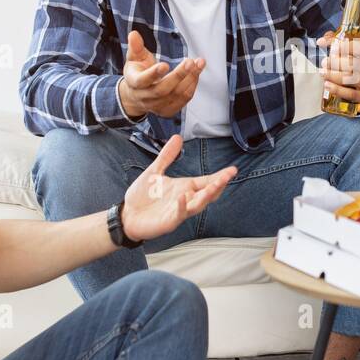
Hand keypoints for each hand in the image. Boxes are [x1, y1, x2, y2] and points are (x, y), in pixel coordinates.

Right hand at [119, 30, 203, 118]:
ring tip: (199, 63)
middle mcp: (145, 97)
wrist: (136, 95)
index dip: (153, 74)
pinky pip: (183, 100)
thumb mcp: (134, 58)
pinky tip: (196, 73)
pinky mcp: (168, 110)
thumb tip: (133, 34)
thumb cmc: (137, 72)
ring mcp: (157, 106)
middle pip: (163, 90)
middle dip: (178, 76)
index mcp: (134, 83)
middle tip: (190, 62)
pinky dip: (192, 86)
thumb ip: (135, 46)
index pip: (143, 80)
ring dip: (190, 78)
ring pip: (176, 94)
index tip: (165, 64)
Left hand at [121, 135, 236, 241]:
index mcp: (185, 188)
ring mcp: (179, 212)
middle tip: (228, 176)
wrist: (127, 215)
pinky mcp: (169, 222)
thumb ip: (167, 156)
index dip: (220, 176)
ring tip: (215, 185)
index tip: (233, 169)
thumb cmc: (142, 197)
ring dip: (207, 196)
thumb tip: (178, 137)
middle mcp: (186, 200)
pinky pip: (178, 214)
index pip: (206, 181)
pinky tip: (182, 196)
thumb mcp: (155, 171)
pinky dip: (181, 206)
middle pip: (207, 194)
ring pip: (198, 204)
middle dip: (218, 185)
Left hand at [318, 31, 359, 112]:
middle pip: (354, 64)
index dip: (346, 47)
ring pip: (352, 79)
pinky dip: (337, 90)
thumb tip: (321, 41)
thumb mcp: (355, 53)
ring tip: (323, 73)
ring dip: (334, 76)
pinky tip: (328, 85)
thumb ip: (338, 43)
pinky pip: (352, 94)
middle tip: (324, 63)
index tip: (333, 49)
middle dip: (335, 63)